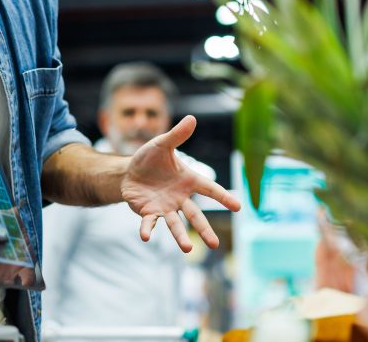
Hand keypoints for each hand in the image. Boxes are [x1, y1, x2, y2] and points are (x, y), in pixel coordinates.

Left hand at [121, 115, 240, 251]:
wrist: (129, 172)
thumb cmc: (150, 159)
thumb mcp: (162, 144)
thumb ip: (176, 135)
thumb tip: (191, 118)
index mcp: (188, 181)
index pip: (209, 189)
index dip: (224, 198)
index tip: (238, 207)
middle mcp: (180, 198)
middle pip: (196, 216)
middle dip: (205, 230)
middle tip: (215, 245)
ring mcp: (165, 208)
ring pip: (176, 224)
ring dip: (181, 237)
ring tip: (187, 250)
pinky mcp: (149, 213)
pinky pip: (150, 223)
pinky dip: (148, 229)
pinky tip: (146, 236)